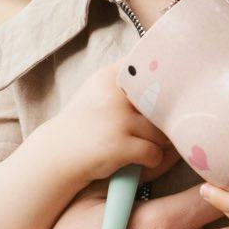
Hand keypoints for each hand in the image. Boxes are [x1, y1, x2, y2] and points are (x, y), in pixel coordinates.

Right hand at [42, 60, 173, 186]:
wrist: (56, 155)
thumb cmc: (86, 125)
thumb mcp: (101, 92)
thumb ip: (128, 82)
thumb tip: (172, 76)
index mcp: (110, 77)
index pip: (149, 68)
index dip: (166, 79)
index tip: (171, 88)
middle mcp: (113, 94)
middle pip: (163, 104)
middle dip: (165, 119)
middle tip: (162, 127)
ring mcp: (116, 119)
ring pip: (161, 131)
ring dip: (158, 143)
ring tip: (143, 145)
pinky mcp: (118, 145)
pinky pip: (154, 153)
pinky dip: (151, 160)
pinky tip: (139, 161)